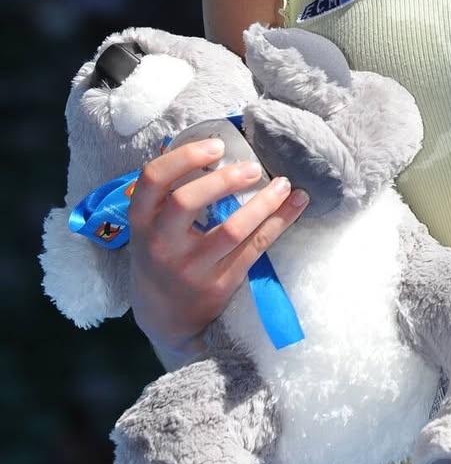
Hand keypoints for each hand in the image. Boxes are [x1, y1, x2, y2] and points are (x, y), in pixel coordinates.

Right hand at [127, 137, 308, 356]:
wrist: (165, 319)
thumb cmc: (160, 259)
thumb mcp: (149, 229)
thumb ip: (167, 194)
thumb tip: (201, 145)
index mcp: (142, 223)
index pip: (152, 180)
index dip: (183, 157)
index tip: (216, 146)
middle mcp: (161, 244)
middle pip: (186, 202)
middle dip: (222, 180)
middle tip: (253, 167)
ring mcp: (190, 268)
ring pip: (231, 230)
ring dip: (263, 203)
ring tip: (284, 184)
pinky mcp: (219, 284)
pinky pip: (254, 248)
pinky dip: (279, 223)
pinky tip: (296, 205)